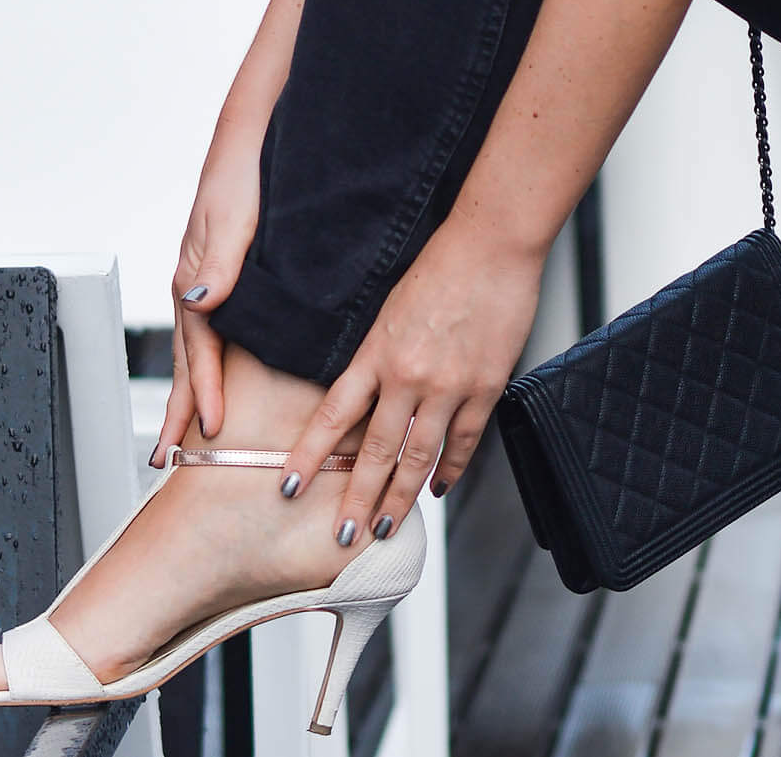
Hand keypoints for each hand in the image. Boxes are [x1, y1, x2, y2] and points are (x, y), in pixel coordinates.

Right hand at [151, 116, 263, 464]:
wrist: (255, 128)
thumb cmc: (243, 166)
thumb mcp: (233, 213)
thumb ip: (217, 259)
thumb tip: (198, 303)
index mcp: (196, 275)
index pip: (200, 348)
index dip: (205, 391)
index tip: (213, 431)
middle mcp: (201, 281)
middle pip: (192, 357)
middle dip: (184, 408)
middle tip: (172, 460)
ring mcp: (214, 277)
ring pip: (205, 346)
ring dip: (198, 388)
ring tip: (193, 433)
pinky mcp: (234, 268)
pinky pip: (223, 326)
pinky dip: (218, 358)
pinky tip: (227, 373)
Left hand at [277, 218, 544, 536]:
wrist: (492, 243)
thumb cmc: (441, 263)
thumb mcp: (391, 307)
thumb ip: (378, 353)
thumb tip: (365, 393)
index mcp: (377, 351)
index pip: (333, 415)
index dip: (308, 456)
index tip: (287, 488)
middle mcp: (407, 374)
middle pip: (376, 451)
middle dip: (357, 500)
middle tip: (342, 537)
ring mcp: (449, 385)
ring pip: (418, 457)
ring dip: (400, 498)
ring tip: (385, 527)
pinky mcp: (485, 386)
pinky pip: (464, 440)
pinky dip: (451, 468)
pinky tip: (439, 486)